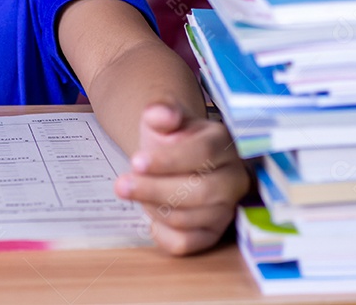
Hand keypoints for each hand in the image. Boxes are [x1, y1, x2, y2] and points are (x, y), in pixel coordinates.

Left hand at [114, 101, 250, 255]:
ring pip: (189, 219)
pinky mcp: (213, 234)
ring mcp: (226, 208)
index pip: (203, 153)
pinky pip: (186, 244)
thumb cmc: (169, 138)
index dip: (168, 160)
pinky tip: (150, 216)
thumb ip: (161, 111)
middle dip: (154, 190)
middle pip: (200, 192)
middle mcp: (234, 178)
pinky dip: (161, 233)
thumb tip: (161, 114)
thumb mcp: (162, 119)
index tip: (135, 161)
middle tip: (121, 185)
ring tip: (136, 191)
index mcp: (224, 143)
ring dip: (153, 207)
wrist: (173, 157)